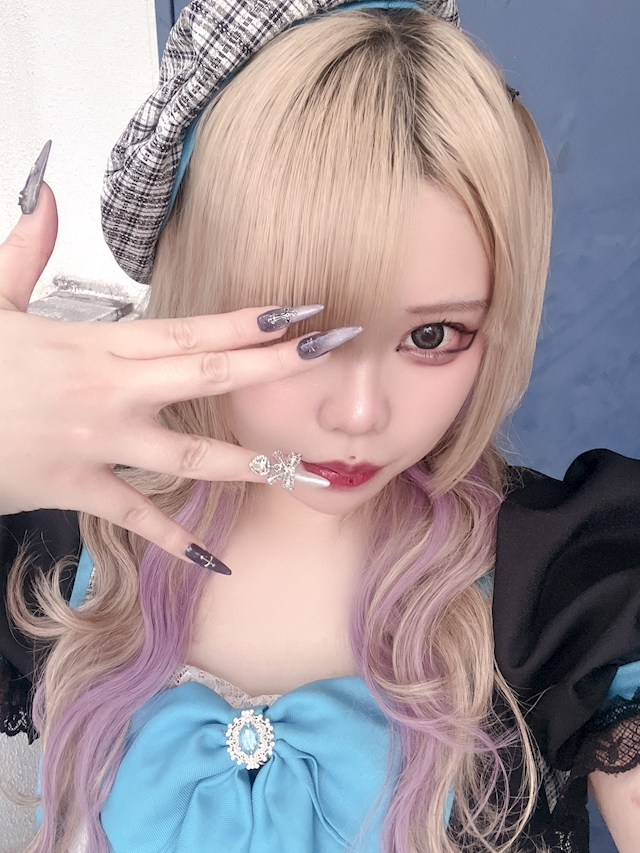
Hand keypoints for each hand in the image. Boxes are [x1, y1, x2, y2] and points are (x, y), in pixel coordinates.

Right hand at [0, 183, 338, 563]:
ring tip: (297, 468)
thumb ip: (25, 248)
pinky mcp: (80, 489)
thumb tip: (44, 192)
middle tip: (330, 352)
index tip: (298, 312)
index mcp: (98, 345)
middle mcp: (111, 393)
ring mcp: (100, 444)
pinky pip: (138, 518)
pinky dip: (175, 540)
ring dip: (246, 460)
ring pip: (187, 454)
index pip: (190, 329)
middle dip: (272, 365)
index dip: (248, 320)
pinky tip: (216, 562)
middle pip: (208, 374)